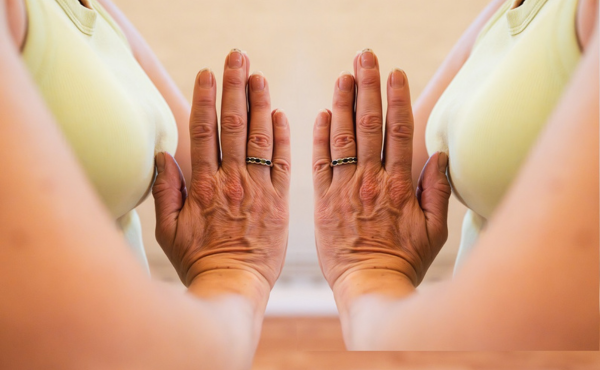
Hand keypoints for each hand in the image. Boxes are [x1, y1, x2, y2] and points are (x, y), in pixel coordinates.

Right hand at [152, 50, 289, 295]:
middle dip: (234, 87)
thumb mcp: (168, 231)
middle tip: (237, 57)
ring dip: (260, 103)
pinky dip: (282, 138)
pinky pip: (282, 164)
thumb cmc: (198, 261)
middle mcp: (232, 181)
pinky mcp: (280, 202)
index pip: (204, 132)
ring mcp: (259, 189)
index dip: (205, 99)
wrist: (234, 287)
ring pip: (260, 138)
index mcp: (204, 185)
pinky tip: (280, 114)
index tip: (206, 73)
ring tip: (259, 76)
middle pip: (233, 125)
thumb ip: (165, 192)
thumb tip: (162, 156)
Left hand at [312, 49, 450, 293]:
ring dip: (342, 103)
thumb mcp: (435, 231)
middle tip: (365, 58)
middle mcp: (370, 181)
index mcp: (399, 185)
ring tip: (343, 75)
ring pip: (342, 138)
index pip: (398, 131)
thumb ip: (437, 191)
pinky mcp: (322, 202)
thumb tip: (438, 155)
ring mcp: (344, 190)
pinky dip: (319, 137)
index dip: (396, 99)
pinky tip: (322, 114)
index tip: (395, 73)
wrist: (368, 287)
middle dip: (367, 87)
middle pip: (369, 125)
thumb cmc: (404, 261)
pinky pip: (319, 164)